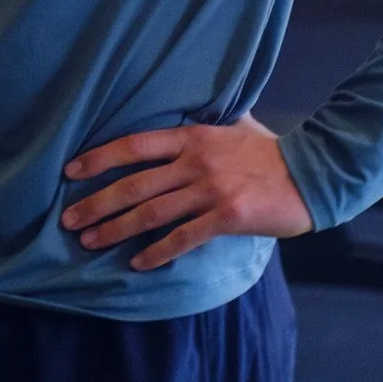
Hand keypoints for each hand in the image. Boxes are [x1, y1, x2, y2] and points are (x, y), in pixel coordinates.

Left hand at [61, 114, 313, 271]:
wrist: (312, 173)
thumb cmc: (268, 152)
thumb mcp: (230, 127)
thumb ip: (200, 127)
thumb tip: (176, 118)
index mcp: (191, 136)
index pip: (133, 145)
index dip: (100, 159)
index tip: (71, 171)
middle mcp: (195, 161)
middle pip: (135, 184)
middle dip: (98, 203)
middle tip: (69, 219)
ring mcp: (211, 189)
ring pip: (152, 212)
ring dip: (117, 229)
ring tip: (91, 241)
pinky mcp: (227, 216)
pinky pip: (184, 237)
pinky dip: (158, 252)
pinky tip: (138, 263)